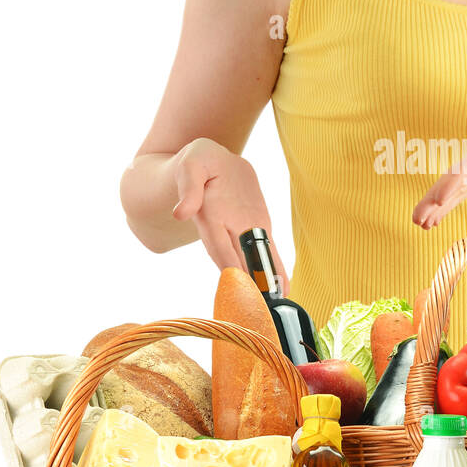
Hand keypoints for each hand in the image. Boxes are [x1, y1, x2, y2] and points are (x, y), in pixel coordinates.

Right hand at [170, 138, 289, 289]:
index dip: (228, 262)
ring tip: (277, 303)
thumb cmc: (199, 161)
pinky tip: (285, 289)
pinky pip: (267, 251)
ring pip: (254, 261)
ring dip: (263, 282)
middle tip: (259, 305)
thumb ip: (189, 186)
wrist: (214, 162)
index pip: (218, 244)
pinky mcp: (258, 228)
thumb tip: (182, 213)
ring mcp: (243, 232)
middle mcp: (226, 230)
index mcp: (209, 216)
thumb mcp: (192, 162)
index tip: (237, 282)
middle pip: (237, 261)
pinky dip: (275, 269)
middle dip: (247, 282)